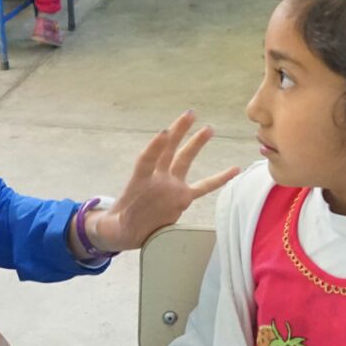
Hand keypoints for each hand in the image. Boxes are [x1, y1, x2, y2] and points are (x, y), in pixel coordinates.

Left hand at [86, 111, 239, 252]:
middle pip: (168, 150)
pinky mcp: (182, 198)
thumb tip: (111, 228)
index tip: (163, 132)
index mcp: (140, 182)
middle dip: (179, 132)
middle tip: (190, 114)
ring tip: (208, 128)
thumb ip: (112, 224)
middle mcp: (158, 179)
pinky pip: (204, 187)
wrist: (129, 232)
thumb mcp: (112, 225)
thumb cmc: (119, 224)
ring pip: (184, 159)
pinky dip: (218, 179)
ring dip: (195, 143)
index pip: (147, 159)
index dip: (155, 146)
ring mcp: (171, 186)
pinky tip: (234, 169)